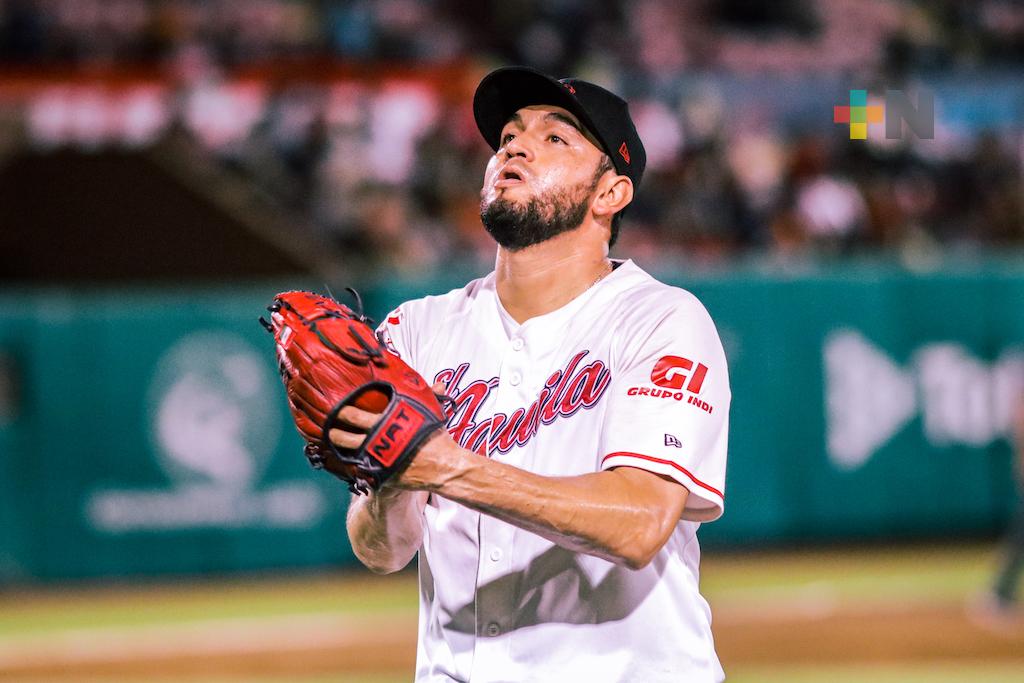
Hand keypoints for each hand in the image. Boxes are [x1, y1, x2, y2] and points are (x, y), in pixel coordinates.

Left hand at [326, 382, 460, 490]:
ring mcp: (378, 459)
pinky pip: (360, 469)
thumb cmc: (438, 439)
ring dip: (339, 444)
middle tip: (330, 421)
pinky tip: (344, 457)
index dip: (345, 410)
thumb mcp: (433, 414)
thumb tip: (439, 383)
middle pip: (348, 434)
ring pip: (350, 452)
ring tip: (332, 437)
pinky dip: (351, 463)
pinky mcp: (381, 475)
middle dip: (336, 427)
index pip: (358, 415)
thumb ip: (430, 397)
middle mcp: (380, 441)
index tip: (339, 405)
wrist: (445, 468)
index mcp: (389, 423)